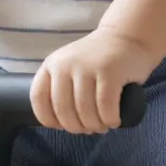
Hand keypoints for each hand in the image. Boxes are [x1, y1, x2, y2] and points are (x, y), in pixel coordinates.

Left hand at [31, 28, 156, 133]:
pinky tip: (114, 121)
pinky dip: (110, 120)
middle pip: (63, 111)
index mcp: (51, 65)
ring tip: (103, 126)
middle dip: (77, 128)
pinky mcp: (109, 72)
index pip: (38, 98)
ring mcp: (87, 67)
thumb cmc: (98, 59)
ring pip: (85, 112)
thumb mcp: (70, 66)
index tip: (62, 126)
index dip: (49, 119)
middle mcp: (65, 65)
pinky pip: (105, 107)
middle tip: (89, 129)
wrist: (127, 36)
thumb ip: (60, 87)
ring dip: (95, 126)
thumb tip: (61, 123)